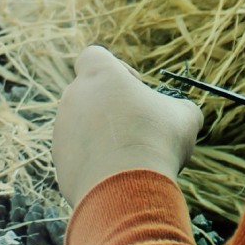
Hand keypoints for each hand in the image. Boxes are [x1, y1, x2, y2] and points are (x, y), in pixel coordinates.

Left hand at [52, 45, 203, 206]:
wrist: (126, 187)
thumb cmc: (157, 140)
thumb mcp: (184, 116)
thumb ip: (177, 107)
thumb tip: (180, 116)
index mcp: (97, 76)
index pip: (94, 56)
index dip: (116, 69)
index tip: (135, 89)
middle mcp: (72, 98)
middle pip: (89, 95)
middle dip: (112, 109)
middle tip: (139, 128)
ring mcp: (62, 131)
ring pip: (82, 128)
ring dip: (104, 138)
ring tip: (131, 158)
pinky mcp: (60, 163)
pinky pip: (80, 158)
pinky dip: (96, 165)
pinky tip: (118, 177)